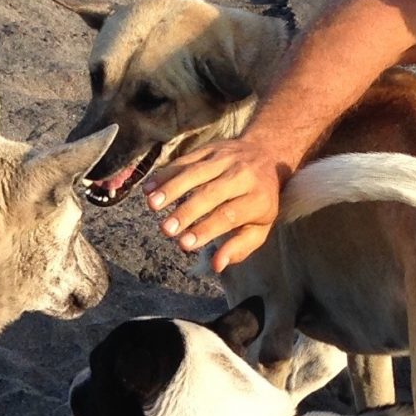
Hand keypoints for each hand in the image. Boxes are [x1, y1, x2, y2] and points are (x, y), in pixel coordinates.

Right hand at [144, 138, 289, 268]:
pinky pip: (185, 160)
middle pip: (211, 193)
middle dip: (186, 212)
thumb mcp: (259, 227)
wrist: (266, 154)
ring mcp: (225, 159)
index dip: (205, 229)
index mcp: (257, 199)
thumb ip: (239, 247)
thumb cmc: (259, 201)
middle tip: (166, 229)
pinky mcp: (209, 149)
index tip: (184, 243)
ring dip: (171, 188)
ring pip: (195, 173)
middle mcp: (242, 176)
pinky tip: (149, 188)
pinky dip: (165, 174)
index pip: (228, 215)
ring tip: (152, 205)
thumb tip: (216, 265)